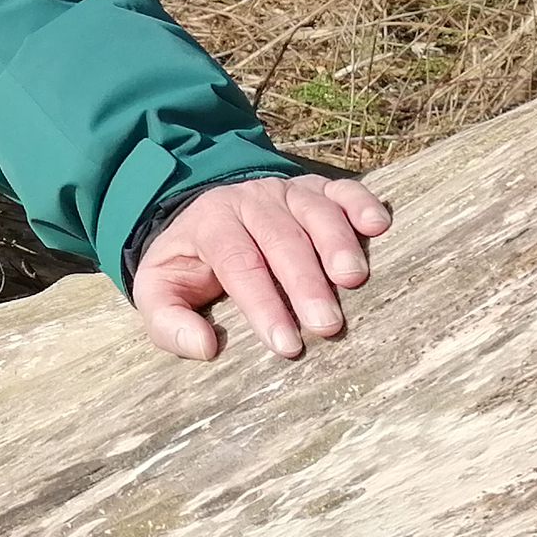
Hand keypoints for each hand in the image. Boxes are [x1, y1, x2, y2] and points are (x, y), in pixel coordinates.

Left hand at [133, 174, 391, 360]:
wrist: (201, 217)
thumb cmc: (187, 266)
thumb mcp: (158, 293)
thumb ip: (169, 322)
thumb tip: (204, 347)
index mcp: (209, 225)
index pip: (237, 263)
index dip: (262, 304)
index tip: (286, 344)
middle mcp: (249, 202)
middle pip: (280, 238)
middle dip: (304, 283)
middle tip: (326, 325)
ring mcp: (285, 192)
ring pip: (314, 212)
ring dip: (337, 244)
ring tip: (353, 280)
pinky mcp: (316, 189)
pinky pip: (342, 189)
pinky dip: (361, 203)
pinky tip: (377, 225)